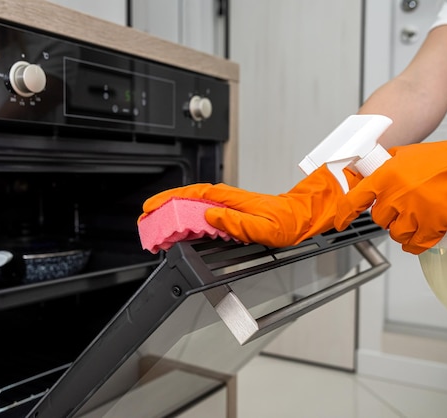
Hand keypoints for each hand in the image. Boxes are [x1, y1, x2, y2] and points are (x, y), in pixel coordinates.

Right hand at [140, 164, 344, 246]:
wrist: (300, 217)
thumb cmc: (285, 222)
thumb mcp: (262, 227)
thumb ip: (236, 222)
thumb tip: (211, 217)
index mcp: (230, 199)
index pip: (192, 195)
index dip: (169, 200)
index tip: (152, 207)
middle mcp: (225, 199)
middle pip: (186, 199)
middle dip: (164, 207)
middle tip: (146, 220)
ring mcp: (226, 205)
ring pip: (191, 206)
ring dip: (173, 214)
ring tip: (157, 226)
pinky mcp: (228, 212)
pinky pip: (201, 213)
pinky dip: (186, 220)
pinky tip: (180, 229)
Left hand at [335, 128, 446, 253]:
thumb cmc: (442, 160)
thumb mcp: (406, 154)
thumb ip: (385, 166)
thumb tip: (369, 173)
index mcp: (386, 177)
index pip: (355, 200)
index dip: (345, 214)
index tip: (340, 222)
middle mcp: (396, 196)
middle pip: (379, 219)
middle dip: (388, 215)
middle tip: (402, 206)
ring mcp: (413, 213)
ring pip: (395, 233)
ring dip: (402, 229)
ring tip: (415, 216)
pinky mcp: (431, 227)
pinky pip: (414, 244)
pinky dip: (415, 242)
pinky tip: (420, 235)